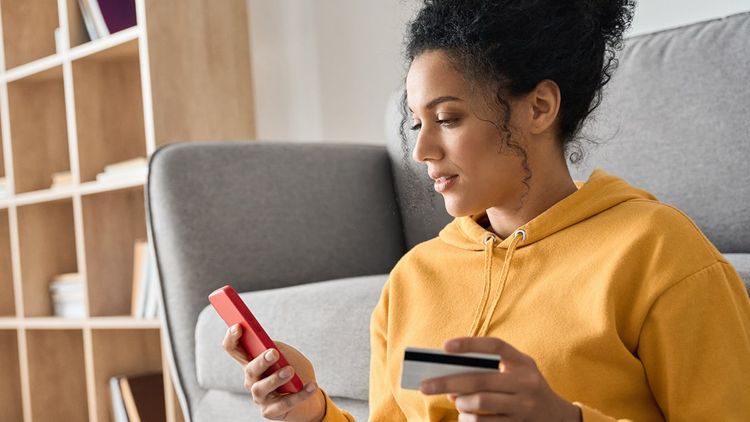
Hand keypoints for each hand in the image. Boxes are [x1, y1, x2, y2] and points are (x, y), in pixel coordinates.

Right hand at [223, 324, 325, 421]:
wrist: (310, 394)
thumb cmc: (296, 370)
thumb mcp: (288, 354)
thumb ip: (278, 349)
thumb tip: (270, 348)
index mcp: (252, 362)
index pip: (233, 349)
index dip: (231, 338)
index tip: (238, 326)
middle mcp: (252, 380)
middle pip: (250, 370)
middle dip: (261, 361)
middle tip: (273, 353)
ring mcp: (260, 397)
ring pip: (261, 389)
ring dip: (276, 378)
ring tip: (290, 371)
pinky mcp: (270, 412)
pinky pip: (284, 403)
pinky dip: (300, 394)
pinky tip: (311, 386)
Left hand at [420, 337, 580, 421]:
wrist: (558, 417)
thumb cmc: (526, 389)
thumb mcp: (517, 373)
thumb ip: (489, 370)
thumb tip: (450, 376)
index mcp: (523, 362)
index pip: (495, 346)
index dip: (470, 344)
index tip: (444, 347)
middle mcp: (526, 382)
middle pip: (480, 379)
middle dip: (447, 382)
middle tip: (425, 386)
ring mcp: (524, 407)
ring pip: (480, 403)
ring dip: (461, 403)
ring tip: (457, 402)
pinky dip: (469, 420)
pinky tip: (466, 416)